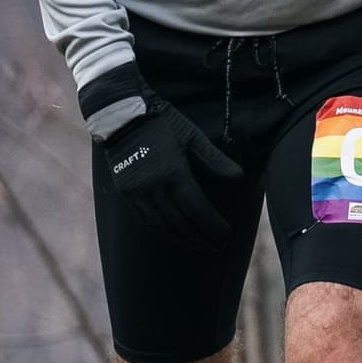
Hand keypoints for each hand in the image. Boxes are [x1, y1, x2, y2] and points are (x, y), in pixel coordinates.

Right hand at [83, 68, 243, 254]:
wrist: (122, 116)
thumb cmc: (162, 122)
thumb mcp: (192, 136)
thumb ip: (215, 160)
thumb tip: (239, 178)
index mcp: (174, 173)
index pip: (198, 210)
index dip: (213, 226)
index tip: (226, 236)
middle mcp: (154, 187)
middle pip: (182, 223)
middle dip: (202, 237)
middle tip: (218, 246)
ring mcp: (138, 193)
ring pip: (163, 226)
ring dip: (183, 239)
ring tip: (200, 245)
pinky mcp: (126, 194)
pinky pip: (146, 220)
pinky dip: (163, 231)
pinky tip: (175, 235)